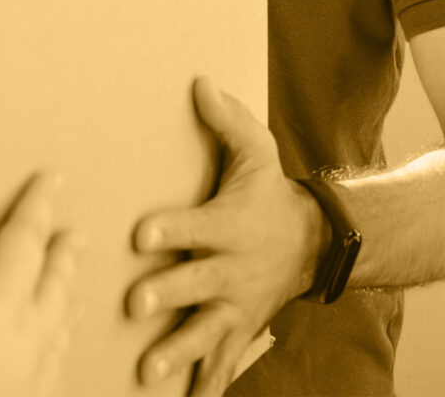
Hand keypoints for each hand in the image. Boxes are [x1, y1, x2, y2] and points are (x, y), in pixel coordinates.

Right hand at [0, 129, 78, 396]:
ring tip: (71, 303)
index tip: (53, 180)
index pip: (23, 246)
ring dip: (62, 314)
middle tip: (75, 238)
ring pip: (51, 346)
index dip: (35, 208)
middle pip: (50, 295)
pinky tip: (42, 376)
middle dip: (60, 262)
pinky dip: (50, 367)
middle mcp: (18, 357)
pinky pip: (43, 388)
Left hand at [127, 77, 328, 395]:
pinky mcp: (239, 328)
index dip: (170, 227)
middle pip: (196, 282)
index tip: (141, 231)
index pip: (195, 224)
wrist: (312, 242)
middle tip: (136, 303)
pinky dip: (207, 383)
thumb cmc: (270, 193)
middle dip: (168, 292)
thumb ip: (226, 120)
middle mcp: (230, 267)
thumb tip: (198, 82)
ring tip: (149, 369)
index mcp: (227, 224)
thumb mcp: (257, 152)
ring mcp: (235, 304)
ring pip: (206, 330)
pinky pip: (223, 362)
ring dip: (179, 350)